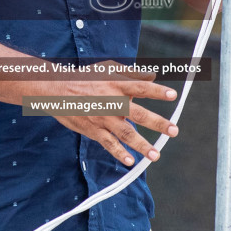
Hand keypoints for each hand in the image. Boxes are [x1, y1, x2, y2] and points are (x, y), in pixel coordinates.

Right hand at [45, 62, 179, 166]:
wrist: (57, 90)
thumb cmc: (87, 78)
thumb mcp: (109, 68)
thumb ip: (132, 74)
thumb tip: (153, 76)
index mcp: (117, 84)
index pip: (141, 87)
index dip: (157, 91)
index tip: (173, 95)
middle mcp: (112, 102)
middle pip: (138, 113)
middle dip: (157, 122)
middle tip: (173, 130)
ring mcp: (103, 118)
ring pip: (125, 133)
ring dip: (141, 145)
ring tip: (155, 155)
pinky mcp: (93, 130)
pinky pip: (108, 143)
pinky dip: (119, 153)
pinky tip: (130, 161)